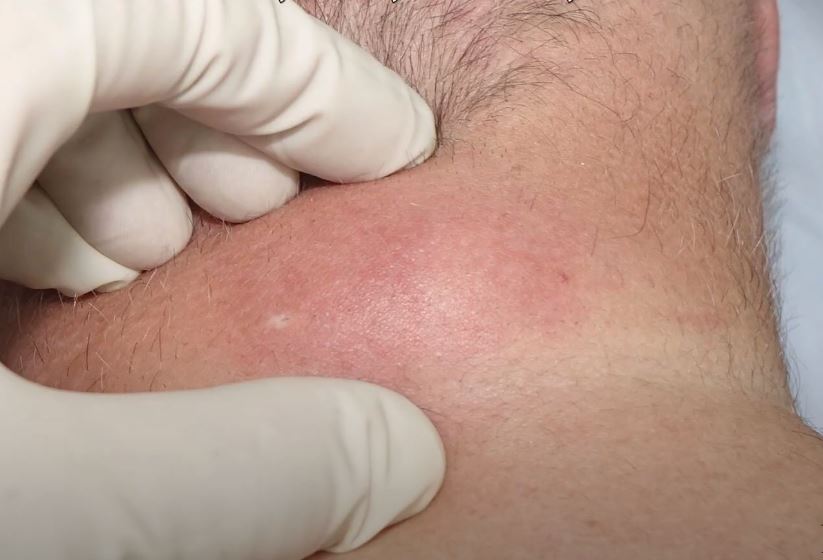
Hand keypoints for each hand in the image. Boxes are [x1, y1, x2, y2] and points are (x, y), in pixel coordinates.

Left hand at [0, 1, 444, 557]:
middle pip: (111, 25)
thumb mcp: (29, 508)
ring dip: (119, 146)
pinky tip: (47, 271)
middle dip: (223, 121)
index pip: (192, 11)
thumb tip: (396, 458)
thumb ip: (235, 470)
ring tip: (152, 253)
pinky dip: (22, 164)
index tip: (392, 155)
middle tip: (268, 217)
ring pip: (29, 58)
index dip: (322, 85)